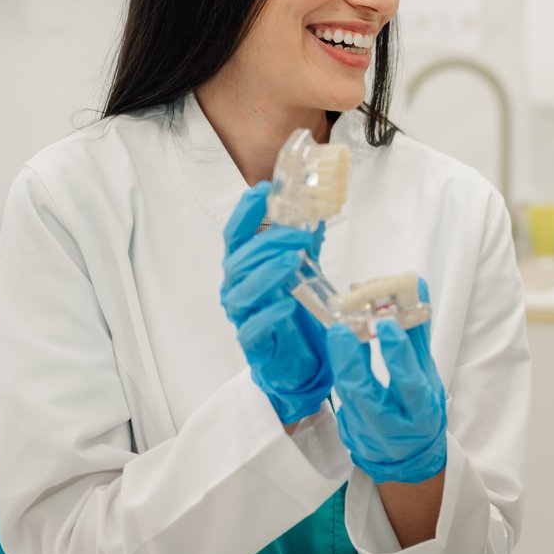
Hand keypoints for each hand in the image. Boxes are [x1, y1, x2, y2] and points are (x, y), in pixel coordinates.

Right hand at [221, 182, 331, 423]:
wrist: (300, 364)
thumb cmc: (295, 314)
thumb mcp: (304, 273)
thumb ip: (305, 247)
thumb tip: (317, 214)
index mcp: (245, 268)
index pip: (236, 235)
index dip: (246, 212)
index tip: (264, 190)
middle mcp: (237, 289)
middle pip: (239, 261)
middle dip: (267, 243)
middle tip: (298, 233)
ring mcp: (243, 317)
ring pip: (242, 292)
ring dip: (267, 272)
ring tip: (295, 259)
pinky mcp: (253, 344)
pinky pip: (253, 328)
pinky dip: (269, 314)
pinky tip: (288, 304)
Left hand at [327, 279, 447, 484]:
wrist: (409, 456)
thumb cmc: (421, 410)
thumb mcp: (427, 376)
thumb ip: (419, 335)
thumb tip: (418, 288)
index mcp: (422, 413)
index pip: (408, 383)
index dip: (397, 354)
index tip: (385, 324)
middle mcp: (394, 428)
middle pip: (367, 394)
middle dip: (352, 359)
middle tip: (342, 326)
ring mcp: (367, 433)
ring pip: (347, 397)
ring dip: (341, 361)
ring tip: (337, 331)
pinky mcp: (349, 432)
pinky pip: (340, 398)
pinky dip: (340, 370)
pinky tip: (338, 348)